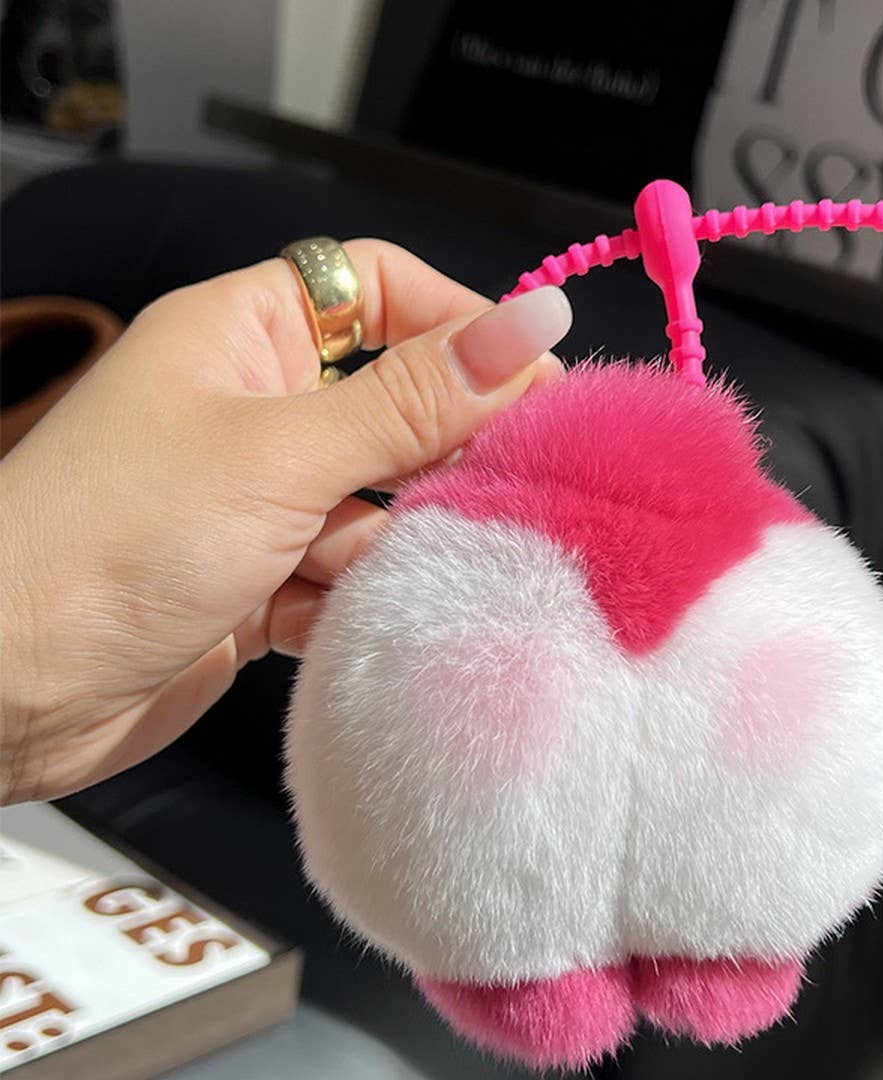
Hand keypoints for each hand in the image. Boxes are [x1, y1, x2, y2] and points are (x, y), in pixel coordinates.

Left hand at [0, 240, 572, 802]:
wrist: (6, 689)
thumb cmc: (114, 537)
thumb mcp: (282, 453)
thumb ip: (415, 400)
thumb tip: (535, 325)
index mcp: (246, 336)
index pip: (381, 290)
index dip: (461, 326)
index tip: (535, 384)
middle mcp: (257, 409)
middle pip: (394, 403)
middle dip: (443, 451)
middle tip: (508, 488)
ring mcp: (261, 501)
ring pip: (380, 503)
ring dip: (399, 541)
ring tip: (405, 569)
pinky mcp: (263, 583)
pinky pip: (348, 577)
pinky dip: (359, 599)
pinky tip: (346, 617)